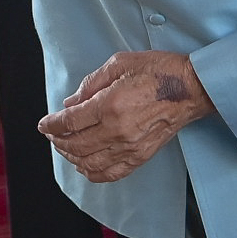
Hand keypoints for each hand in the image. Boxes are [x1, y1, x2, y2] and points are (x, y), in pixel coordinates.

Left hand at [38, 50, 202, 183]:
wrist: (191, 88)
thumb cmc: (159, 71)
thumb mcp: (119, 63)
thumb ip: (91, 83)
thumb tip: (71, 103)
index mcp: (110, 105)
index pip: (70, 121)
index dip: (52, 124)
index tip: (45, 124)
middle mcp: (118, 130)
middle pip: (76, 145)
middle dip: (58, 141)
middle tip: (52, 134)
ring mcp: (130, 147)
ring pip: (89, 163)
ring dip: (71, 157)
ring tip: (65, 148)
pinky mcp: (140, 156)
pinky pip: (110, 174)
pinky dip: (92, 173)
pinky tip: (84, 166)